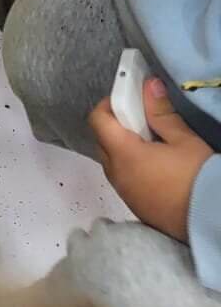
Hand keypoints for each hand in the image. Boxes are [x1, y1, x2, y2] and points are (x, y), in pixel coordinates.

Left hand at [90, 77, 213, 240]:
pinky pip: (124, 179)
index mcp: (124, 154)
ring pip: (112, 161)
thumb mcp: (183, 140)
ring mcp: (124, 194)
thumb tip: (148, 85)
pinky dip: (131, 167)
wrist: (211, 222)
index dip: (109, 104)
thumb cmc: (198, 177)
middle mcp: (117, 175)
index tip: (129, 99)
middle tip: (142, 118)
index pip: (98, 120)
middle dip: (116, 125)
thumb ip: (161, 113)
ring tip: (153, 143)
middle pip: (102, 140)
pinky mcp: (136, 208)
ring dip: (123, 147)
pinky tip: (156, 166)